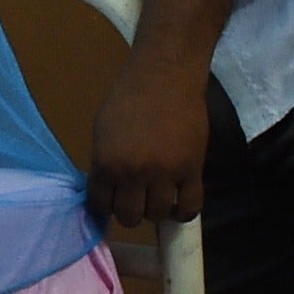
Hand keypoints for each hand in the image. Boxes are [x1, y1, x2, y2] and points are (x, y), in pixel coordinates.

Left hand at [84, 64, 207, 230]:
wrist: (165, 76)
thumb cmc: (128, 97)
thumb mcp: (102, 130)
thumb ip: (104, 161)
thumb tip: (107, 188)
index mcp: (107, 162)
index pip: (100, 204)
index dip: (104, 204)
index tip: (110, 199)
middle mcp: (135, 174)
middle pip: (129, 217)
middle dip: (128, 211)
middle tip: (133, 198)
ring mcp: (166, 174)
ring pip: (158, 215)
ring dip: (155, 211)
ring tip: (155, 197)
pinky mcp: (193, 170)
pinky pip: (191, 206)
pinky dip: (183, 211)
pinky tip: (178, 203)